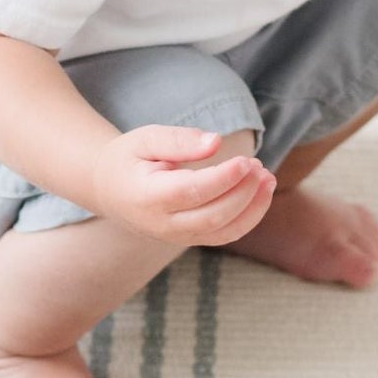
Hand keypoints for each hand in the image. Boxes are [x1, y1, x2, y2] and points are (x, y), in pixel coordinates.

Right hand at [89, 126, 276, 245]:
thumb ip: (178, 140)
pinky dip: (248, 217)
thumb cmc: (129, 159)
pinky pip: (224, 235)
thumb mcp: (145, 139)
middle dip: (243, 193)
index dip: (222, 179)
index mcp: (146, 197)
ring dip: (252, 208)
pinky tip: (260, 192)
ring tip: (267, 178)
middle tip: (259, 166)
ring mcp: (176, 236)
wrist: (109, 190)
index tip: (245, 160)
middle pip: (211, 217)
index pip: (191, 193)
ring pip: (223, 232)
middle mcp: (161, 224)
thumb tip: (216, 142)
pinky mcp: (189, 239)